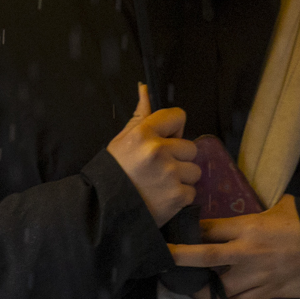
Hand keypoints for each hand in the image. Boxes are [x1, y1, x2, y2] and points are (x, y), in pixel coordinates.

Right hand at [108, 83, 200, 226]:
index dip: (173, 130)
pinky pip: (192, 191)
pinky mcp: (178, 196)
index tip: (163, 142)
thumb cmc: (114, 171)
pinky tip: (163, 198)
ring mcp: (170, 175)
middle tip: (160, 169)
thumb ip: (140, 115)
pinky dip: (180, 197)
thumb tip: (145, 88)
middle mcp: (158, 151)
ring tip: (161, 184)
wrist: (105, 210)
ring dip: (182, 178)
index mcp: (144, 133)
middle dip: (179, 158)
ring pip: (194, 170)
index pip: (178, 117)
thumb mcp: (122, 140)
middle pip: (190, 147)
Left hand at [168, 195, 299, 298]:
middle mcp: (246, 252)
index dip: (189, 232)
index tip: (174, 235)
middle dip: (182, 259)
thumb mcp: (275, 208)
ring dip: (200, 291)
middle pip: (205, 257)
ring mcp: (255, 276)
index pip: (209, 228)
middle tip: (164, 262)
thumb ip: (252, 212)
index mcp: (248, 227)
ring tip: (188, 290)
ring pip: (219, 288)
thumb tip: (235, 209)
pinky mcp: (266, 293)